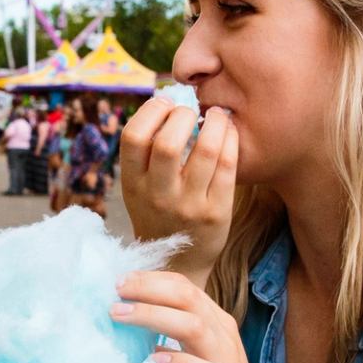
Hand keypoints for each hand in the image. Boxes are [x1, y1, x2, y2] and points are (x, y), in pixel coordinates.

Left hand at [112, 270, 273, 362]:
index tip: (117, 281)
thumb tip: (129, 320)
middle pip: (186, 296)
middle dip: (146, 288)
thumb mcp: (192, 360)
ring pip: (192, 325)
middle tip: (114, 291)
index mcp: (214, 324)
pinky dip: (178, 362)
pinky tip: (154, 361)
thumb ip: (171, 338)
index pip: (183, 286)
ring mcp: (226, 362)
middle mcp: (222, 336)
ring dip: (152, 316)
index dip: (150, 279)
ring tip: (119, 315)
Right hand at [118, 98, 236, 286]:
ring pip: (205, 149)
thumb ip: (148, 152)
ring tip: (217, 115)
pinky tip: (229, 132)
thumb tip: (171, 98)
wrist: (178, 265)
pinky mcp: (216, 213)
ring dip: (215, 122)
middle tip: (192, 111)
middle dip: (183, 114)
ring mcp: (188, 206)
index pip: (134, 136)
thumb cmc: (160, 213)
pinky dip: (230, 139)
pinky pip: (228, 165)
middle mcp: (158, 195)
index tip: (166, 104)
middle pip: (168, 142)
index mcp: (133, 184)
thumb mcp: (140, 188)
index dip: (151, 111)